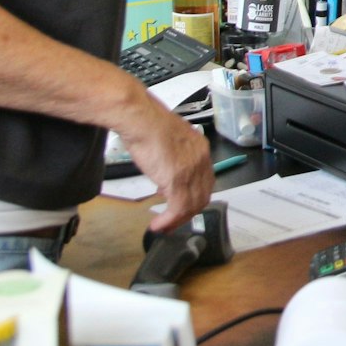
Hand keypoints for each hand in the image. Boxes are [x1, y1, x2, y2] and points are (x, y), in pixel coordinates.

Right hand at [118, 96, 213, 232]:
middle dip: (188, 212)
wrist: (141, 119)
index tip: (181, 204)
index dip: (193, 195)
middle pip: (202, 195)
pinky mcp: (178, 181)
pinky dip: (168, 221)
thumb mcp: (169, 140)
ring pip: (191, 205)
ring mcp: (191, 171)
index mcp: (200, 148)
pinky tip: (158, 225)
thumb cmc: (148, 124)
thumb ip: (173, 156)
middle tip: (173, 221)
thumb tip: (165, 170)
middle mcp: (201, 160)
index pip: (205, 180)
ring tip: (164, 227)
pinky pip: (178, 209)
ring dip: (178, 220)